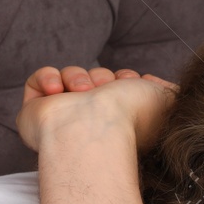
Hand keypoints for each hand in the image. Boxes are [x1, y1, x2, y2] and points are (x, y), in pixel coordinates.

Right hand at [16, 65, 177, 153]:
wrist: (98, 128)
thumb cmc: (133, 118)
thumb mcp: (166, 100)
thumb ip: (168, 89)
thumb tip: (156, 81)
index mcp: (118, 121)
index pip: (117, 86)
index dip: (125, 78)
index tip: (134, 81)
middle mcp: (90, 120)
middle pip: (94, 79)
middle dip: (103, 76)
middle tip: (108, 88)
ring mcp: (62, 117)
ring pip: (68, 76)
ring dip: (78, 76)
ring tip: (83, 91)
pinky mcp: (35, 113)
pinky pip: (36, 81)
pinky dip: (48, 78)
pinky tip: (58, 90)